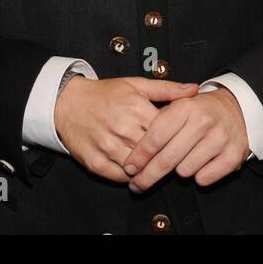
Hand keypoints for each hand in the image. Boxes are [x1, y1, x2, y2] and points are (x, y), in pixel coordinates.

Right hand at [55, 77, 197, 182]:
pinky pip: (120, 178)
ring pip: (139, 169)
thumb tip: (195, 89)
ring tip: (155, 168)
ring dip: (148, 171)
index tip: (182, 142)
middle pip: (155, 153)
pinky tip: (135, 171)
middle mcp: (123, 129)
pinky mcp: (96, 163)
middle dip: (165, 158)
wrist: (68, 103)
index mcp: (137, 109)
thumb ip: (167, 89)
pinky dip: (130, 177)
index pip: (168, 133)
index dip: (177, 139)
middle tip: (172, 160)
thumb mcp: (137, 85)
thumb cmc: (106, 93)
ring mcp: (108, 147)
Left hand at [123, 88, 248, 190]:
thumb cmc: (197, 111)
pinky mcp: (233, 155)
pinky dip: (199, 175)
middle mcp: (203, 122)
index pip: (155, 138)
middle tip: (137, 184)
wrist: (236, 109)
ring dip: (179, 170)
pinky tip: (200, 164)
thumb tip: (133, 157)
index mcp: (185, 107)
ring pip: (184, 171)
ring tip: (183, 159)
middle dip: (148, 176)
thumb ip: (154, 124)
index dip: (139, 156)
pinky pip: (204, 178)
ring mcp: (220, 139)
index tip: (130, 168)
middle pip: (167, 159)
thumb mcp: (176, 105)